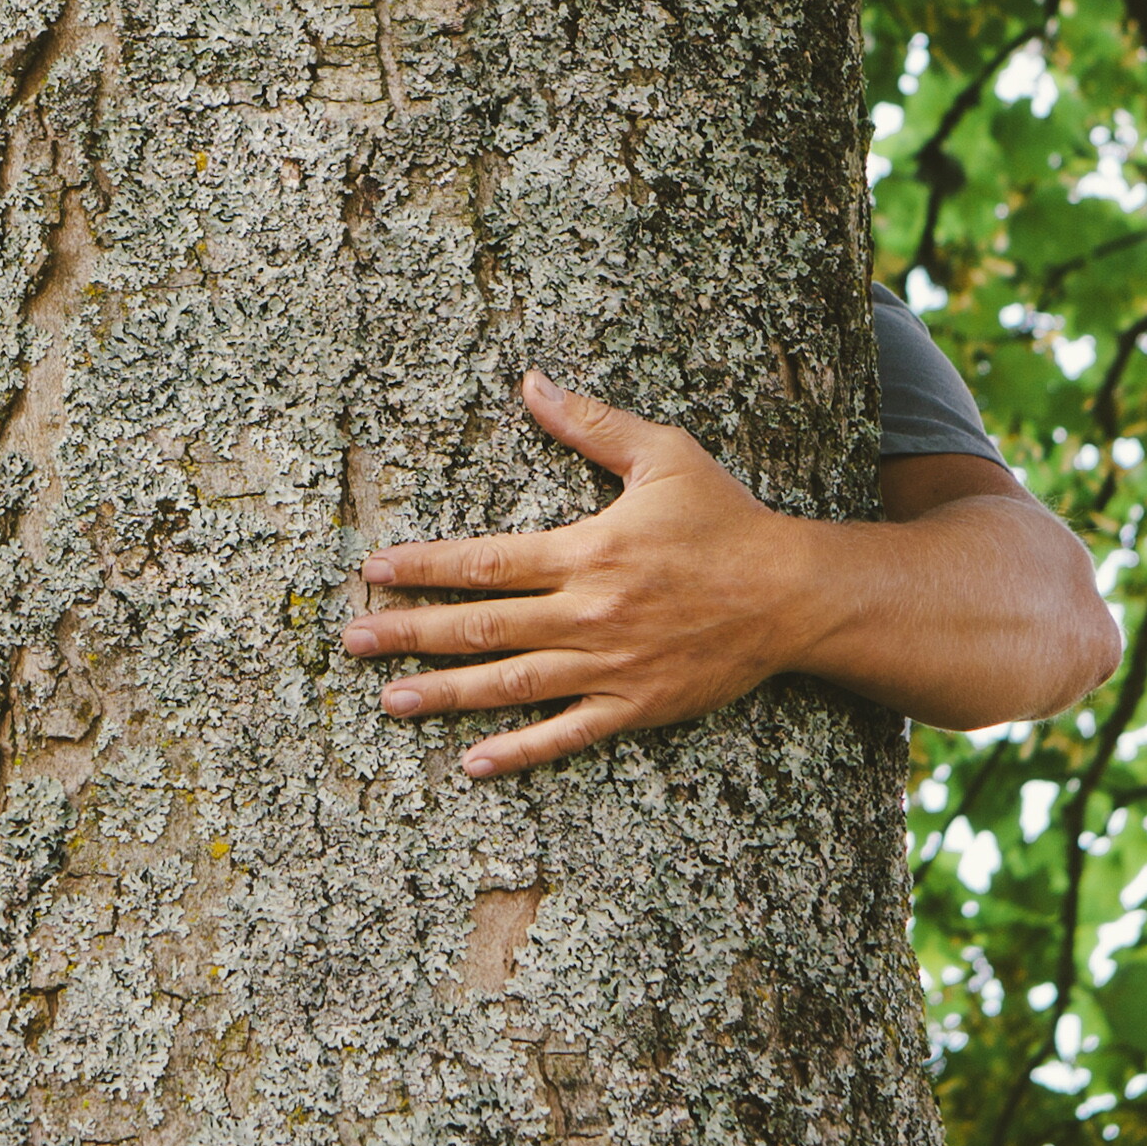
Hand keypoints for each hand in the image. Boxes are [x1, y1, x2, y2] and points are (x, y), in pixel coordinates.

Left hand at [343, 371, 837, 778]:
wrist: (794, 594)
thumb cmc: (727, 520)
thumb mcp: (664, 456)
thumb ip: (591, 424)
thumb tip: (532, 382)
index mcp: (586, 551)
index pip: (484, 562)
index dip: (422, 567)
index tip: (373, 570)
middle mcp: (587, 612)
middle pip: (480, 626)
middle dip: (410, 632)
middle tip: (352, 640)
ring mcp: (609, 664)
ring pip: (510, 685)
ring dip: (445, 693)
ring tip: (390, 700)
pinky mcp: (635, 704)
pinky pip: (566, 733)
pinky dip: (519, 750)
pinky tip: (473, 762)